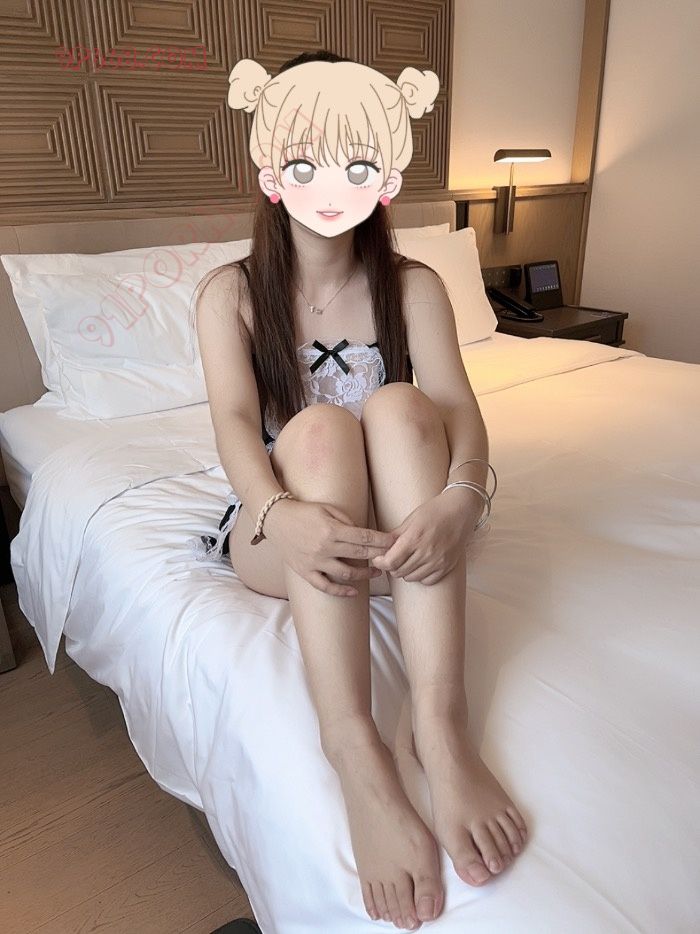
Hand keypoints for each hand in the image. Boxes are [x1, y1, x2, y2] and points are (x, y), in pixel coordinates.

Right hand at [263, 499, 398, 596]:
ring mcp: (315, 562)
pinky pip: (325, 586)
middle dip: (379, 556)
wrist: (276, 520)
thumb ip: (346, 520)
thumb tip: (363, 533)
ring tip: (377, 572)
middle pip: (360, 554)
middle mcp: (325, 548)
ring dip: (365, 574)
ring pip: (346, 573)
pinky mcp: (306, 572)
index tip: (394, 542)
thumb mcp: (326, 508)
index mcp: (332, 530)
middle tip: (393, 557)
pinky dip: (340, 591)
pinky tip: (354, 591)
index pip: (364, 537)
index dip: (382, 541)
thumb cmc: (303, 511)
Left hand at [370, 491, 474, 585]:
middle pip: (398, 572)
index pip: (390, 562)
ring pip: (411, 578)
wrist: (460, 511)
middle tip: (393, 558)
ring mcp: (438, 561)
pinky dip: (420, 576)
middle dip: (391, 566)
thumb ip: (395, 536)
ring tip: (407, 560)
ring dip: (405, 571)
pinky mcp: (447, 567)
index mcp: (414, 538)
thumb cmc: (434, 511)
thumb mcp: (411, 519)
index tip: (379, 558)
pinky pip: (427, 581)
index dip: (380, 562)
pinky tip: (420, 565)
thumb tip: (380, 548)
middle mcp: (426, 552)